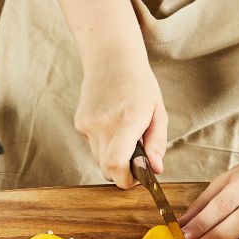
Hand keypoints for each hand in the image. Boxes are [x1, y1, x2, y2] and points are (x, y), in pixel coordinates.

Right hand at [74, 57, 166, 187]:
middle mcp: (102, 124)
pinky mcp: (79, 123)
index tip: (138, 176)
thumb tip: (156, 169)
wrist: (111, 58)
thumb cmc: (139, 84)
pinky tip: (112, 125)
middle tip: (136, 159)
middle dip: (122, 172)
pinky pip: (93, 146)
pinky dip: (104, 144)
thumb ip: (157, 143)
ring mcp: (87, 124)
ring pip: (99, 159)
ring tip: (125, 136)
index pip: (116, 165)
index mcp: (126, 121)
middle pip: (107, 169)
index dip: (126, 179)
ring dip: (113, 157)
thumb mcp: (158, 112)